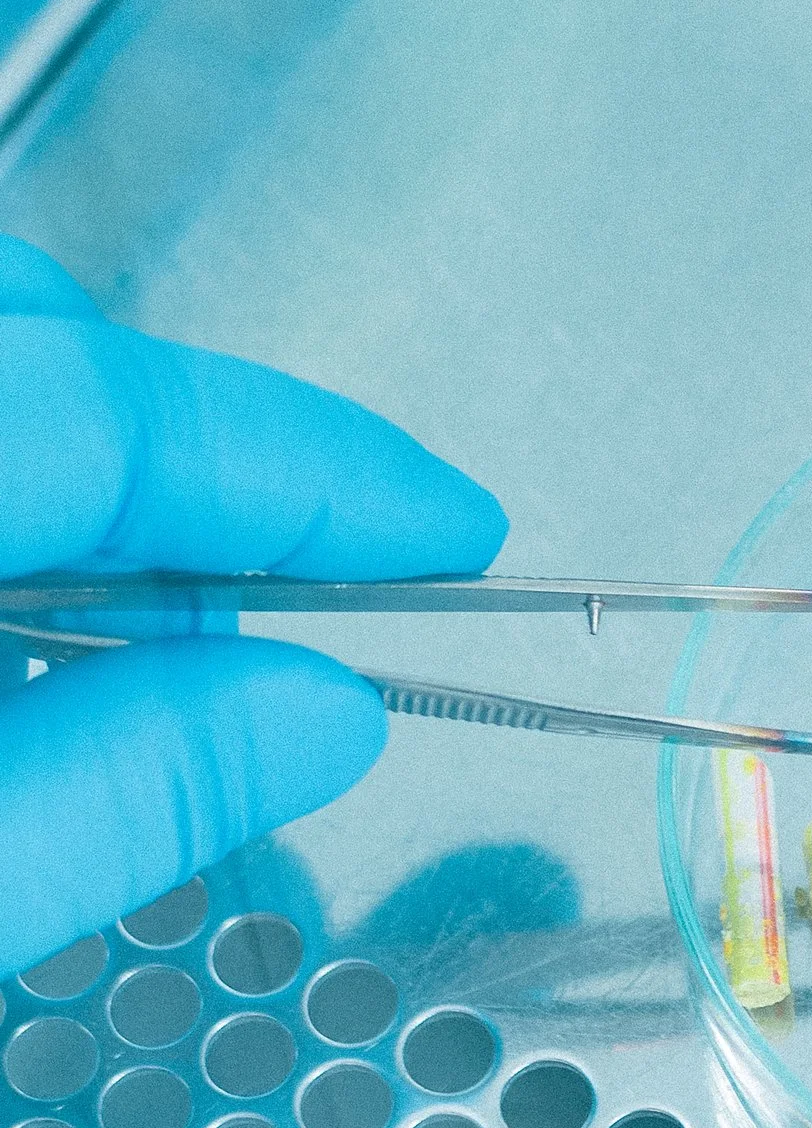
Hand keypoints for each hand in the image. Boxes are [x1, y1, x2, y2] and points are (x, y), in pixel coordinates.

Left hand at [0, 235, 502, 974]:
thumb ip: (107, 800)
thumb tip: (314, 717)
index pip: (119, 414)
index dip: (311, 471)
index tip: (452, 534)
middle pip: (39, 327)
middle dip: (185, 446)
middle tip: (276, 611)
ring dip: (84, 458)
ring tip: (116, 644)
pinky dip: (13, 478)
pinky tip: (12, 614)